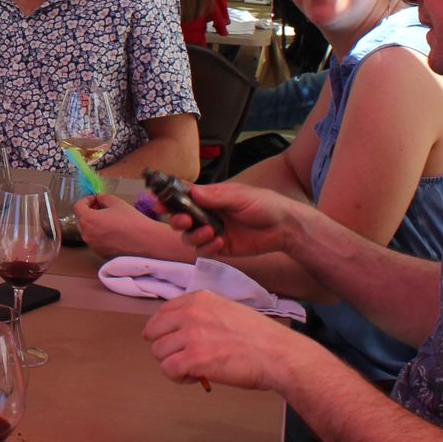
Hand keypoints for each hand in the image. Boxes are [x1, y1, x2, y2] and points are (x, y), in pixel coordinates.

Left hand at [74, 194, 190, 260]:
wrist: (146, 242)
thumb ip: (103, 198)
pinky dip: (99, 234)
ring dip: (93, 223)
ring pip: (88, 231)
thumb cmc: (131, 220)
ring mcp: (92, 246)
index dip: (86, 200)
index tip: (96, 199)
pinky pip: (95, 241)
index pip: (78, 207)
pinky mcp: (100, 254)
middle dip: (89, 211)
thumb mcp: (116, 202)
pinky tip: (113, 232)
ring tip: (108, 219)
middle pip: (80, 219)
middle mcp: (86, 234)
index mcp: (88, 220)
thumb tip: (99, 199)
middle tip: (101, 207)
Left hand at [142, 291, 297, 392]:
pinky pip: (168, 370)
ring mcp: (191, 335)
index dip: (162, 330)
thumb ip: (204, 315)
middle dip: (165, 348)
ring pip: (158, 352)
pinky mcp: (193, 358)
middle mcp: (191, 313)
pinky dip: (178, 378)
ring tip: (193, 369)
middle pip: (154, 332)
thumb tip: (185, 329)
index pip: (162, 312)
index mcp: (199, 299)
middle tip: (182, 358)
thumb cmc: (260, 338)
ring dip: (173, 364)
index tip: (169, 340)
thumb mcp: (228, 311)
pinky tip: (195, 377)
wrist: (277, 355)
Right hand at [164, 181, 297, 258]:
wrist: (284, 227)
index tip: (158, 203)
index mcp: (210, 197)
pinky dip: (207, 248)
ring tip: (210, 232)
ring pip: (189, 237)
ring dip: (194, 236)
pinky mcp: (221, 248)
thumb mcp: (240, 196)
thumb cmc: (264, 204)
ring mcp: (213, 231)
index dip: (168, 199)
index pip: (183, 196)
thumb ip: (216, 196)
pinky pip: (203, 250)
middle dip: (177, 221)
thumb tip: (192, 191)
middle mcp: (207, 214)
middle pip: (181, 219)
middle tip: (184, 221)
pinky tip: (219, 243)